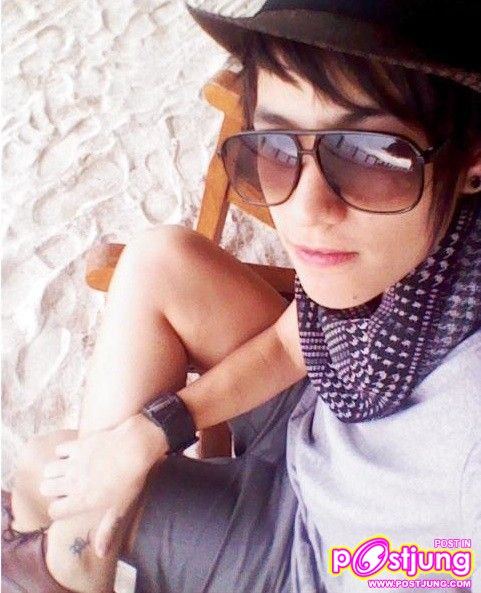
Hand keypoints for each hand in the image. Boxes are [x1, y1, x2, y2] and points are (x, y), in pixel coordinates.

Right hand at [40, 413, 168, 556]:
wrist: (135, 449)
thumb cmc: (130, 481)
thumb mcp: (120, 509)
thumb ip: (107, 530)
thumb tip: (100, 553)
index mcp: (81, 500)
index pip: (54, 511)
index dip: (58, 510)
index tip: (66, 506)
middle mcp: (71, 482)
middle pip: (45, 488)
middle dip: (52, 489)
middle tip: (64, 487)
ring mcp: (73, 463)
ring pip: (49, 470)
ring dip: (54, 471)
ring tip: (65, 472)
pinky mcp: (78, 445)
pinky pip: (60, 450)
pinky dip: (63, 452)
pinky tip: (73, 454)